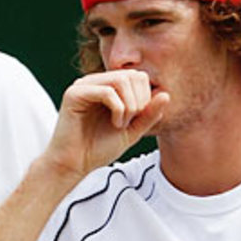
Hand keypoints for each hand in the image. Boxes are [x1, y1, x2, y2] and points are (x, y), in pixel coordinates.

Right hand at [42, 70, 169, 180]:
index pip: (137, 76)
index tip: (137, 120)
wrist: (74, 165)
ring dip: (129, 105)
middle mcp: (94, 82)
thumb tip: (166, 95)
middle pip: (131, 75)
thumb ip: (148, 115)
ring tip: (122, 124)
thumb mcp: (132, 131)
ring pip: (120, 80)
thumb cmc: (98, 149)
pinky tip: (115, 124)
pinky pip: (106, 92)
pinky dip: (118, 109)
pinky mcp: (74, 94)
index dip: (145, 97)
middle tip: (130, 122)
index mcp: (107, 87)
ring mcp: (83, 86)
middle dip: (139, 101)